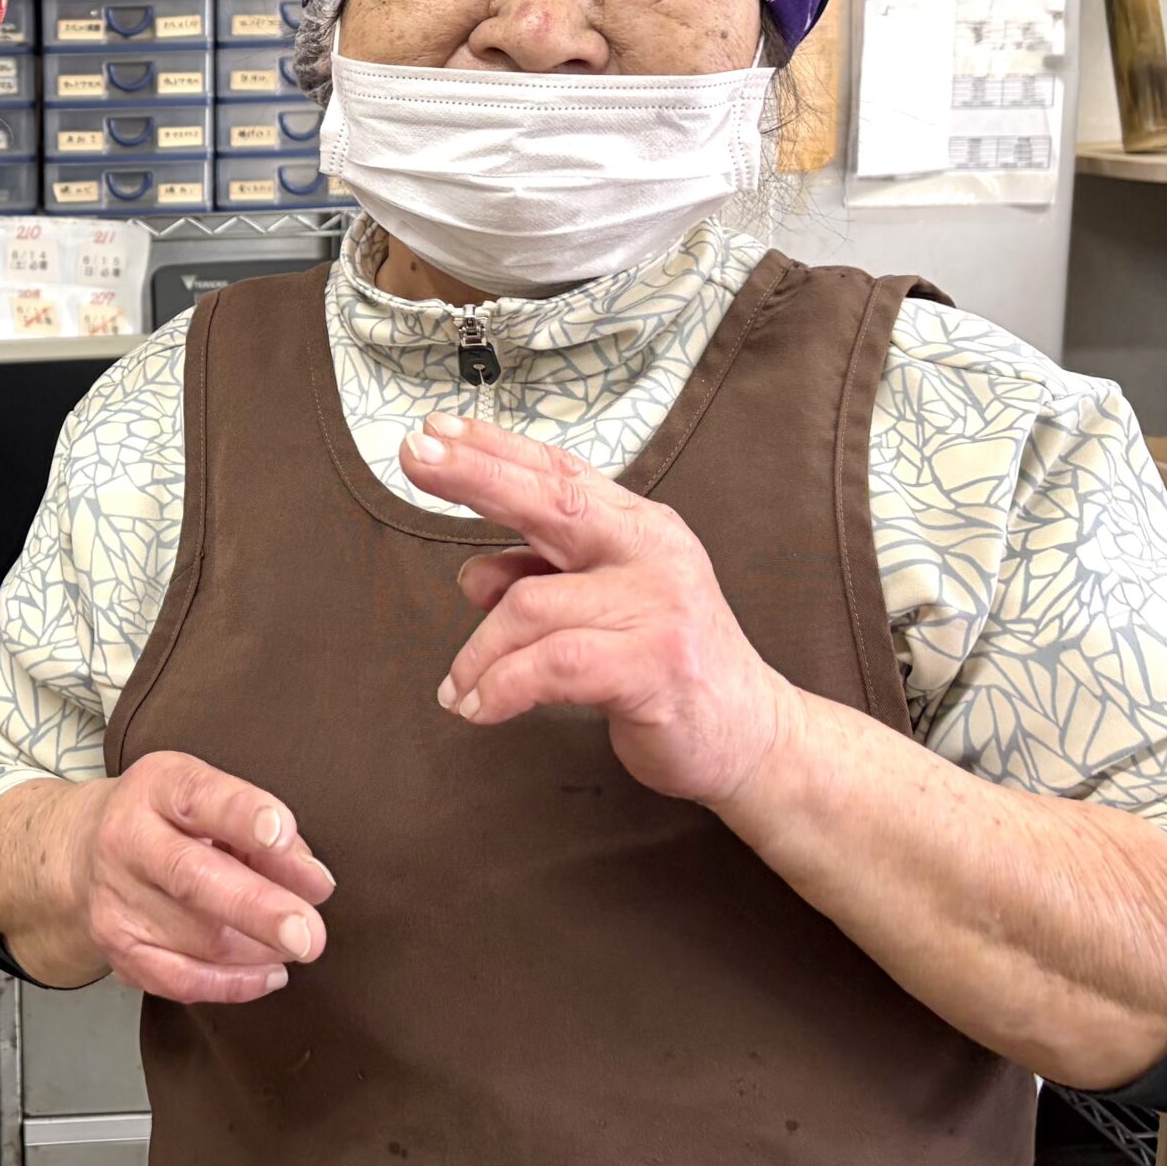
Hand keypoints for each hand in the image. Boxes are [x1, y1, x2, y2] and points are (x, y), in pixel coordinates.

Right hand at [59, 752, 336, 1003]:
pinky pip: (182, 979)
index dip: (242, 813)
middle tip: (308, 933)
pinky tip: (272, 972)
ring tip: (300, 941)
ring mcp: (117, 899)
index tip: (281, 830)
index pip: (200, 796)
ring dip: (261, 948)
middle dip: (256, 907)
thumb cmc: (172, 821)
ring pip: (199, 938)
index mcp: (158, 788)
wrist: (83, 851)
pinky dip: (235, 984)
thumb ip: (267, 835)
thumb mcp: (215, 800)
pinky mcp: (118, 948)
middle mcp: (127, 840)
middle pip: (193, 877)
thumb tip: (315, 884)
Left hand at [399, 414, 798, 806]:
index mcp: (639, 528)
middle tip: (415, 457)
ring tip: (458, 687)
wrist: (751, 736)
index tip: (436, 429)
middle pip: (551, 499)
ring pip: (530, 604)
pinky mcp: (654, 665)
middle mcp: (652, 551)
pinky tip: (479, 706)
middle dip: (475, 476)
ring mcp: (658, 605)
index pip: (560, 472)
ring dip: (477, 652)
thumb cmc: (665, 666)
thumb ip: (541, 580)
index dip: (494, 447)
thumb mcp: (602, 610)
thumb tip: (471, 574)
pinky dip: (501, 686)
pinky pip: (551, 664)